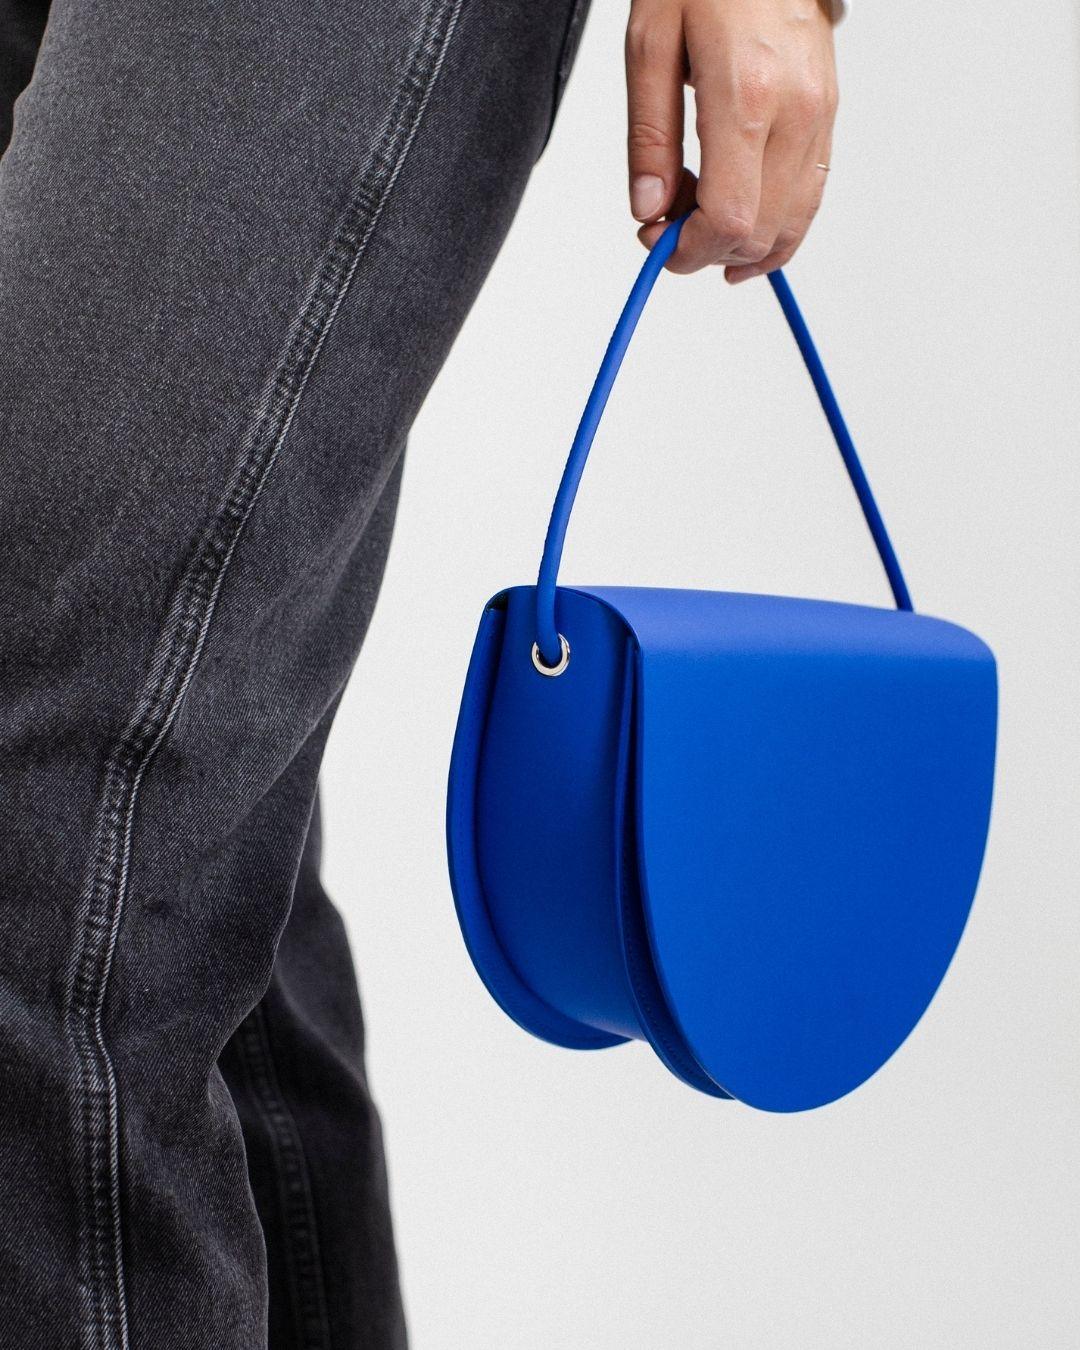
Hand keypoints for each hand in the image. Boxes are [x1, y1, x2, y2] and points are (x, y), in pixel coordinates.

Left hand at [625, 0, 837, 279]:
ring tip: (698, 228)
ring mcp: (819, 114)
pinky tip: (741, 229)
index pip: (730, 218)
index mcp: (747, 96)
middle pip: (760, 233)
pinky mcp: (827, 114)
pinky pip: (808, 197)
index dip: (690, 250)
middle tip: (667, 227)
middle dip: (708, 250)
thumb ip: (649, 138)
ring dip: (741, 247)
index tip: (657, 242)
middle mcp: (795, 112)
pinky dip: (773, 227)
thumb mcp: (650, 46)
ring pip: (790, 225)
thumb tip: (650, 208)